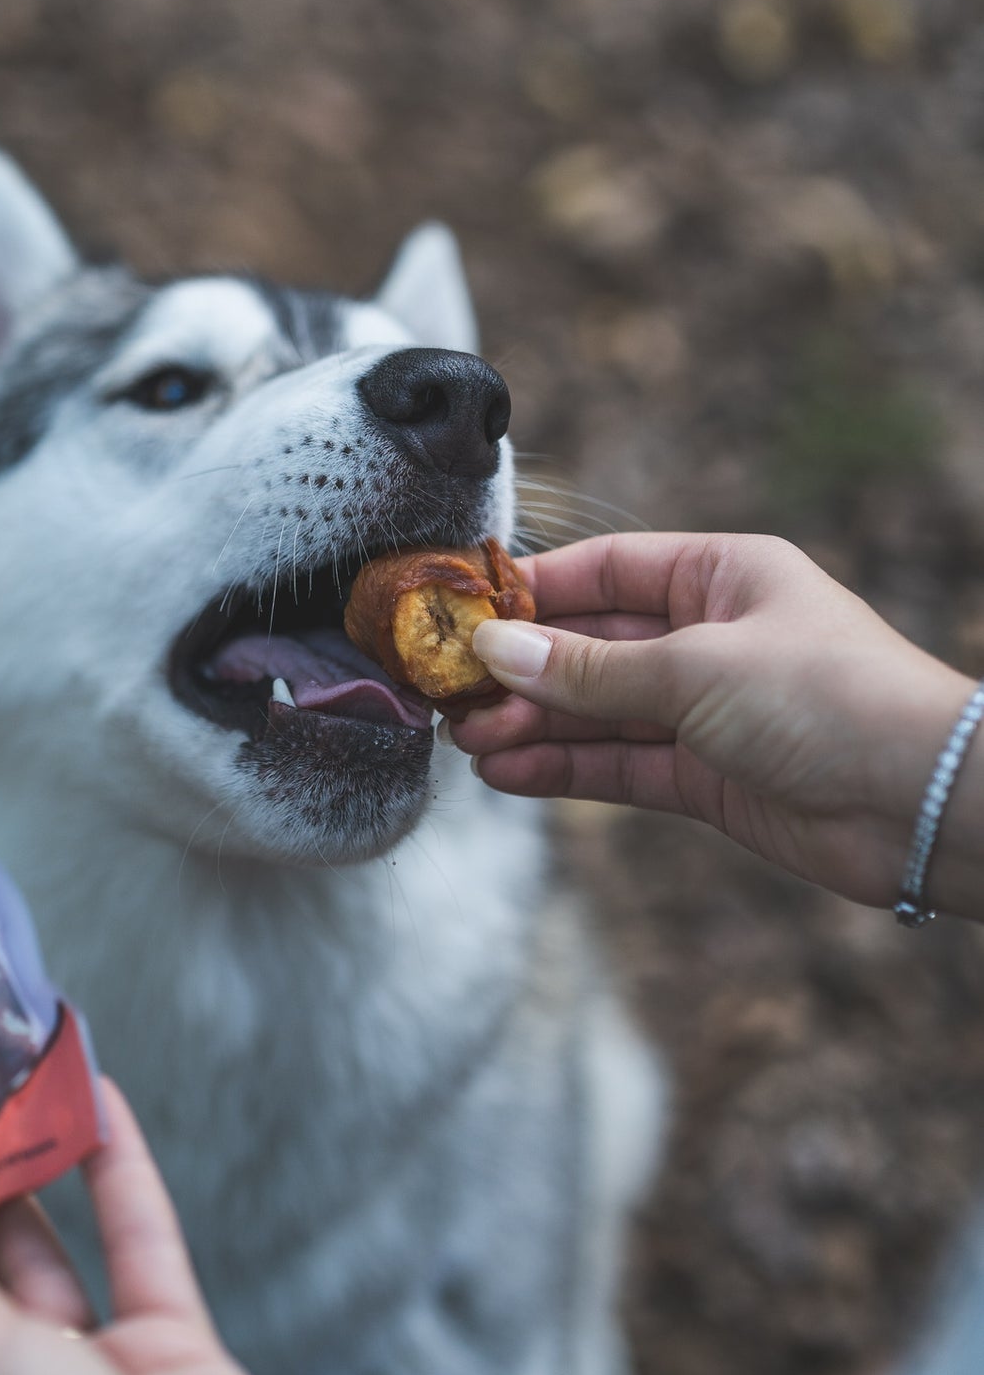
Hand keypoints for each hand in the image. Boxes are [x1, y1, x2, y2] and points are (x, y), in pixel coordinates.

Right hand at [448, 532, 983, 918]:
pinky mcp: (709, 778)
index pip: (607, 570)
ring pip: (598, 710)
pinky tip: (508, 772)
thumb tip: (495, 647)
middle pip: (593, 644)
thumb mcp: (698, 669)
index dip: (533, 590)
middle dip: (521, 668)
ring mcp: (708, 710)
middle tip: (447, 688)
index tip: (462, 610)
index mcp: (722, 575)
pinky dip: (564, 768)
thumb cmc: (832, 700)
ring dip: (533, 723)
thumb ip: (590, 668)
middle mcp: (710, 636)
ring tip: (465, 738)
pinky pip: (619, 765)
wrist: (927, 804)